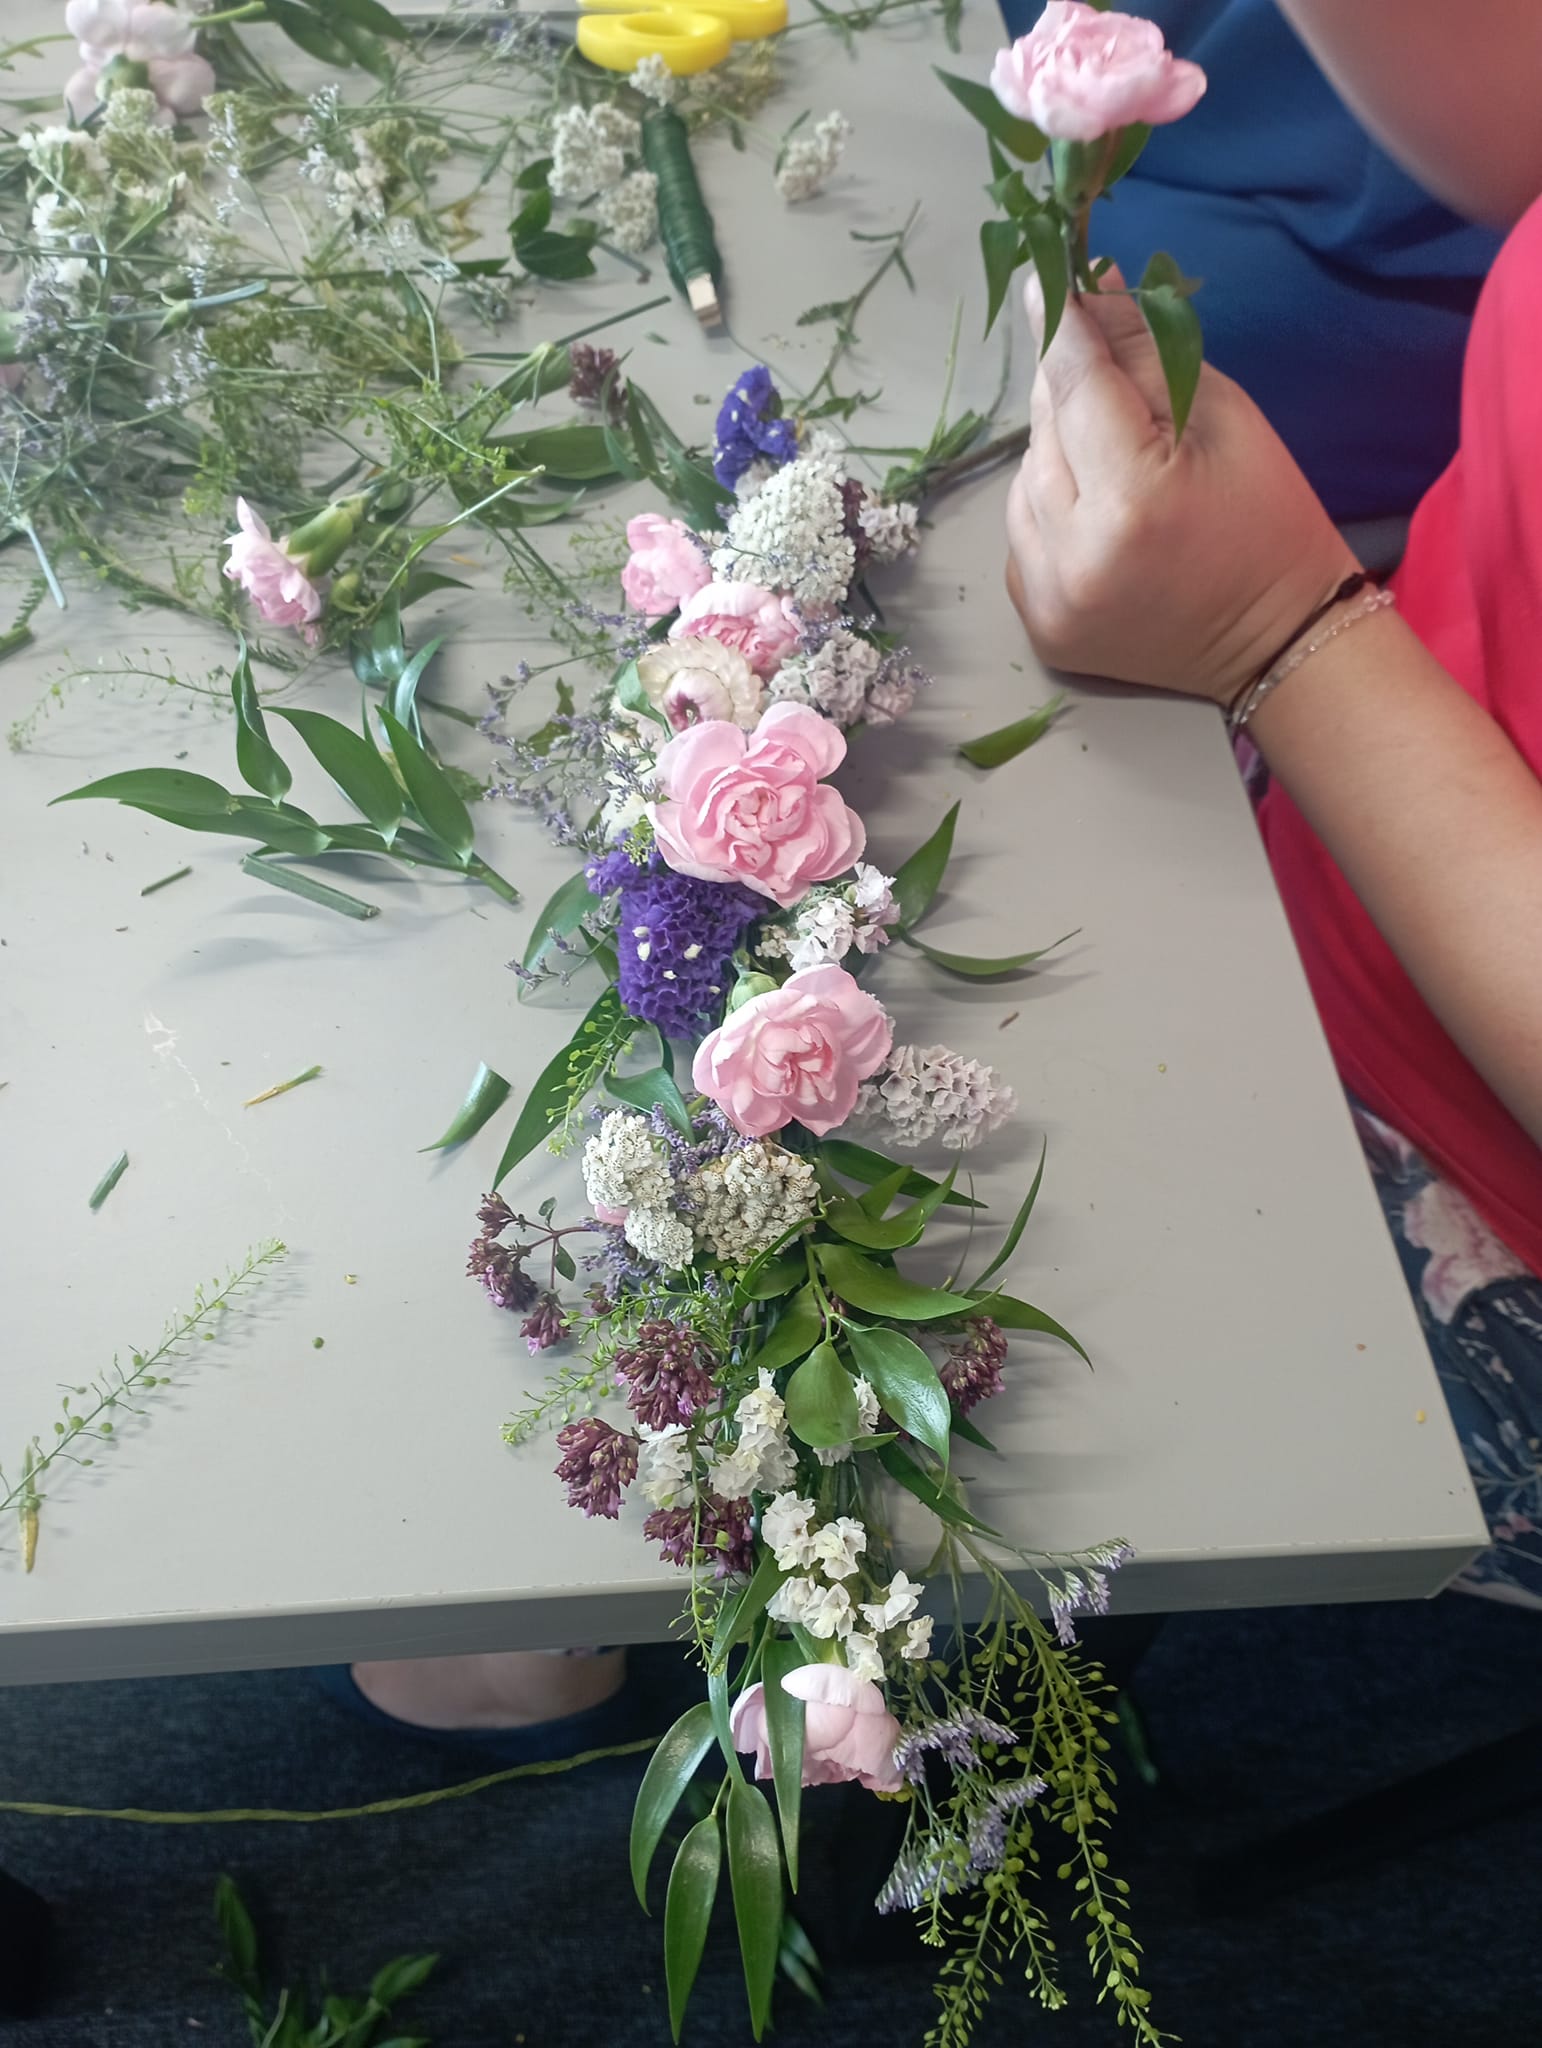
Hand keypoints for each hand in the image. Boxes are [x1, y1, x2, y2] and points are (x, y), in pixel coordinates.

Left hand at [1005, 269, 1356, 706]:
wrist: (1274, 641)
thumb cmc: (1265, 518)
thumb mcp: (1221, 418)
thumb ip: (1144, 353)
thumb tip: (1085, 287)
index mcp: (1131, 502)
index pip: (1076, 387)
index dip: (1059, 327)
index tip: (1043, 276)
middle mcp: (1074, 558)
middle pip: (1043, 434)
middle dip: (1071, 397)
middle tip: (1112, 388)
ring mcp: (1049, 601)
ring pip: (1024, 483)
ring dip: (1059, 457)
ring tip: (1116, 466)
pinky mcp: (1039, 626)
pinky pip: (1024, 535)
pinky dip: (1050, 510)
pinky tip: (1099, 516)